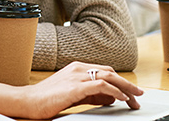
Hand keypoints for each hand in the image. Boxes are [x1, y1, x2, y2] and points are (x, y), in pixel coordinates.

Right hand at [19, 61, 142, 118]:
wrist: (29, 100)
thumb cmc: (47, 98)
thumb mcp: (74, 94)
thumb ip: (92, 94)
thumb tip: (111, 98)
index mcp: (77, 67)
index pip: (105, 71)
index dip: (121, 82)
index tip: (131, 93)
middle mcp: (78, 68)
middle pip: (110, 72)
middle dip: (127, 84)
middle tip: (139, 95)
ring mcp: (76, 76)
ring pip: (109, 77)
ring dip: (125, 88)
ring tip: (135, 98)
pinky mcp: (75, 86)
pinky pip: (101, 85)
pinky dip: (114, 91)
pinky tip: (121, 98)